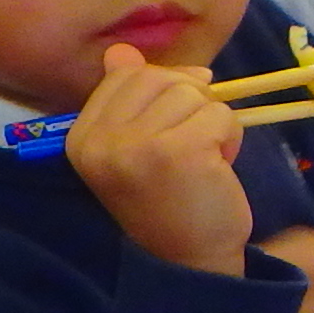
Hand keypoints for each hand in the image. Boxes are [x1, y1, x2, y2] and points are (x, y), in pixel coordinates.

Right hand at [63, 44, 252, 279]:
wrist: (188, 260)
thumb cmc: (166, 200)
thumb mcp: (134, 147)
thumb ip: (128, 99)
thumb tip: (121, 52)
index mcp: (83, 137)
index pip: (127, 75)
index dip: (165, 86)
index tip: (174, 122)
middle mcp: (102, 140)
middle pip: (161, 78)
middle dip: (190, 103)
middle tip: (193, 144)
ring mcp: (138, 145)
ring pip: (194, 94)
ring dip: (212, 123)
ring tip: (203, 160)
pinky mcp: (180, 152)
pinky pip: (220, 114)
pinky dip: (231, 137)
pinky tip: (218, 168)